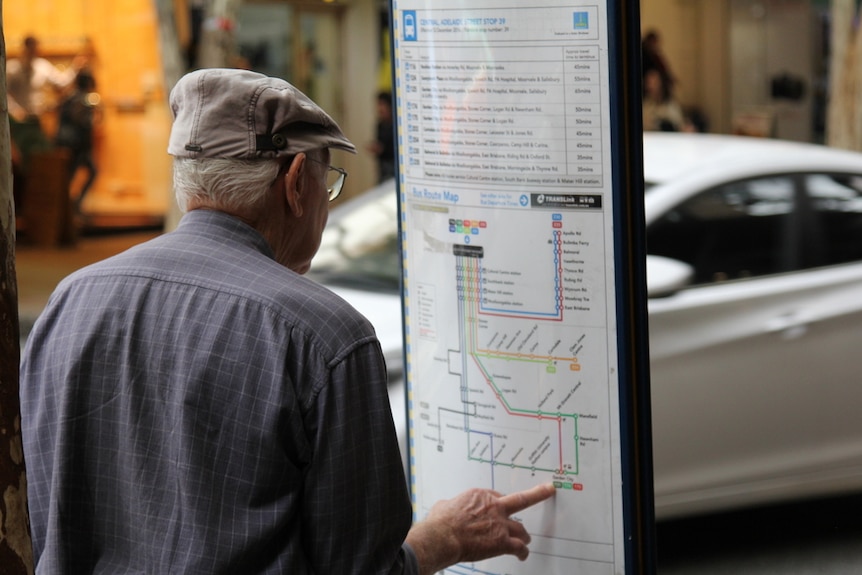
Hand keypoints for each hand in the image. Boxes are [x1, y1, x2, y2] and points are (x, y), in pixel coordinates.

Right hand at [406, 482, 555, 573]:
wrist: (443, 536)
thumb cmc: (440, 522)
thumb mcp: (444, 505)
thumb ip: (451, 505)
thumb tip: (447, 507)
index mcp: (480, 495)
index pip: (496, 497)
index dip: (499, 504)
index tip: (500, 506)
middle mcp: (494, 507)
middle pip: (520, 500)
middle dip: (537, 494)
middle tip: (546, 490)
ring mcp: (500, 524)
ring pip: (520, 528)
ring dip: (524, 535)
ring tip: (526, 540)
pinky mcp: (502, 542)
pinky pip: (518, 547)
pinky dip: (522, 552)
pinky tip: (523, 555)